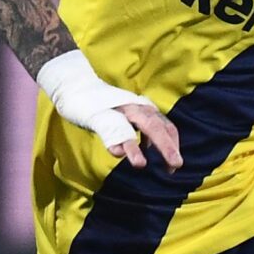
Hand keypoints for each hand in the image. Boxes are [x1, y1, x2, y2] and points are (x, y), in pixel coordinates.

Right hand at [38, 51, 182, 169]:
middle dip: (166, 146)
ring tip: (140, 165)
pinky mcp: (98, 116)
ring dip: (134, 148)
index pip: (166, 126)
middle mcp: (134, 108)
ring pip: (128, 128)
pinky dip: (112, 141)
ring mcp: (116, 111)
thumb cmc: (106, 107)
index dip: (173, 145)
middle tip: (176, 165)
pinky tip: (117, 154)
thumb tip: (150, 148)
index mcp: (145, 110)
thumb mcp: (130, 118)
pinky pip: (107, 129)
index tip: (174, 165)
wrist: (78, 88)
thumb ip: (141, 130)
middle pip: (155, 126)